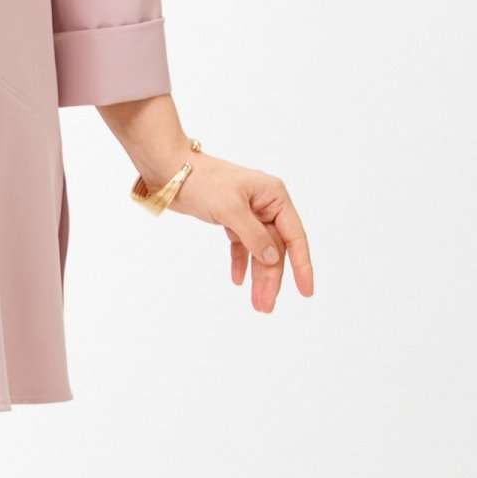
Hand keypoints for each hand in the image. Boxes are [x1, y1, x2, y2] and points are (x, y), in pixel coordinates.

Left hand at [157, 144, 313, 314]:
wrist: (170, 171)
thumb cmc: (203, 182)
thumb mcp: (231, 210)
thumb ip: (254, 236)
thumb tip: (274, 259)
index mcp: (274, 196)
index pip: (294, 236)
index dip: (302, 265)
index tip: (306, 291)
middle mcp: (266, 204)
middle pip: (276, 248)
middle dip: (272, 278)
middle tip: (266, 306)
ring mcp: (249, 212)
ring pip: (259, 250)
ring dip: (258, 276)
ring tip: (257, 304)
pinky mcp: (231, 219)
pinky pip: (241, 245)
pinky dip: (240, 262)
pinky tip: (238, 280)